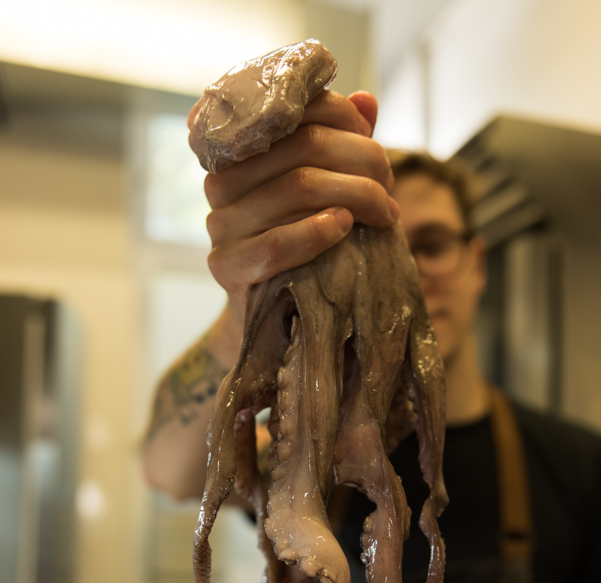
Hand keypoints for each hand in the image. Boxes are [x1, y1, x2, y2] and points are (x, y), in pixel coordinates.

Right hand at [201, 90, 398, 319]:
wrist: (277, 311)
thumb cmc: (305, 242)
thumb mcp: (326, 187)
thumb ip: (340, 143)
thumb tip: (365, 101)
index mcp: (239, 150)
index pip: (291, 109)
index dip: (342, 118)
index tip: (374, 145)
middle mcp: (221, 180)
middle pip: (302, 146)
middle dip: (361, 160)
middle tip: (388, 186)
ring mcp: (220, 224)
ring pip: (297, 188)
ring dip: (355, 195)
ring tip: (383, 212)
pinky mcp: (227, 266)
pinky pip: (276, 243)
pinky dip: (317, 232)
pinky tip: (344, 228)